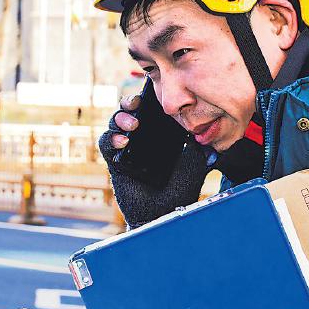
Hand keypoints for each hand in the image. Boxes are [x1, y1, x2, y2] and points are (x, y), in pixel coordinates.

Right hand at [99, 94, 208, 226]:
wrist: (165, 213)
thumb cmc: (180, 190)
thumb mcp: (194, 163)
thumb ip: (198, 145)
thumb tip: (203, 128)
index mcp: (157, 135)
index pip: (148, 110)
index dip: (146, 99)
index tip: (151, 94)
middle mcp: (140, 139)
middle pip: (128, 112)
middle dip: (129, 102)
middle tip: (136, 103)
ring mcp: (126, 150)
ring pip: (115, 124)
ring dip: (120, 118)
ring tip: (132, 124)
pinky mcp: (114, 163)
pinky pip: (106, 145)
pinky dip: (111, 139)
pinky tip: (122, 141)